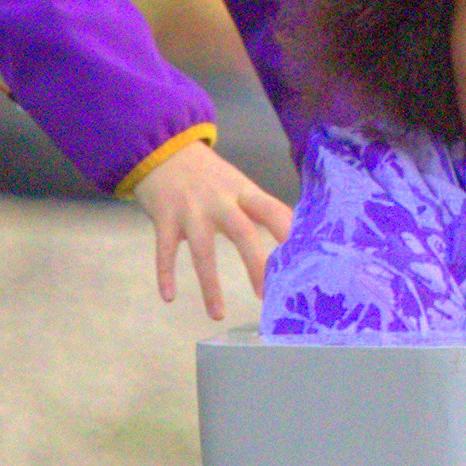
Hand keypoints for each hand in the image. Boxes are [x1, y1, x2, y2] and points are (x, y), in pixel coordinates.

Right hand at [131, 144, 290, 321]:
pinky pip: (165, 250)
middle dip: (256, 265)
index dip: (288, 233)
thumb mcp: (238, 184)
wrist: (163, 151)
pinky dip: (165, 274)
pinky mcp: (164, 218)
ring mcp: (190, 210)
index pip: (272, 210)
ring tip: (218, 315)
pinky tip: (169, 297)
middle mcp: (218, 200)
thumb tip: (294, 232)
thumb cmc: (209, 175)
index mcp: (243, 192)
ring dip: (210, 285)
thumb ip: (261, 207)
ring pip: (202, 250)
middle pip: (242, 232)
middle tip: (267, 295)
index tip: (302, 260)